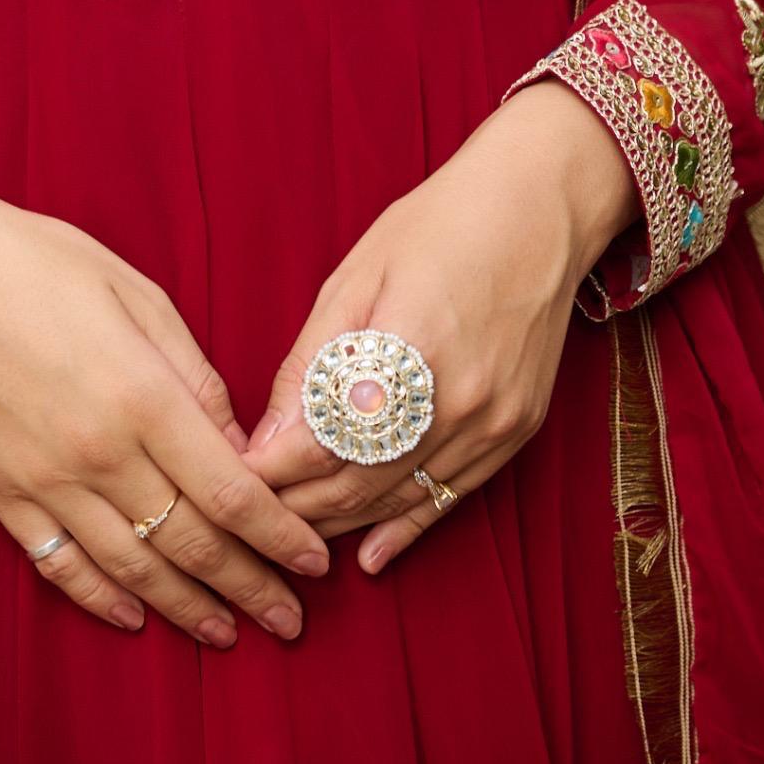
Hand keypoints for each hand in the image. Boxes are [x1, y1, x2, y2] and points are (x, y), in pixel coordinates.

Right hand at [0, 130, 329, 644]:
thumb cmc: (39, 262)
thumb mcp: (139, 296)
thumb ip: (194, 377)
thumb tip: (238, 445)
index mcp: (143, 398)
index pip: (232, 494)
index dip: (281, 538)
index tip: (315, 563)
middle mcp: (98, 453)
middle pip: (192, 544)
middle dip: (250, 588)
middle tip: (290, 621)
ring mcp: (44, 481)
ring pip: (131, 570)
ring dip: (187, 609)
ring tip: (227, 633)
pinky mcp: (0, 493)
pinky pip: (59, 565)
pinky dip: (100, 600)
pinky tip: (135, 617)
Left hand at [242, 84, 637, 574]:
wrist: (540, 209)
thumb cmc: (438, 226)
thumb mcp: (354, 277)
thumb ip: (309, 365)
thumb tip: (264, 440)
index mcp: (406, 348)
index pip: (320, 442)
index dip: (267, 470)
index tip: (223, 477)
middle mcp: (455, 398)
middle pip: (357, 482)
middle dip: (292, 507)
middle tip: (242, 514)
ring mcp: (493, 421)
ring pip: (399, 498)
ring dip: (339, 523)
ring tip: (288, 535)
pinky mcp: (517, 431)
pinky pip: (452, 497)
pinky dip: (406, 528)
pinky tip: (369, 554)